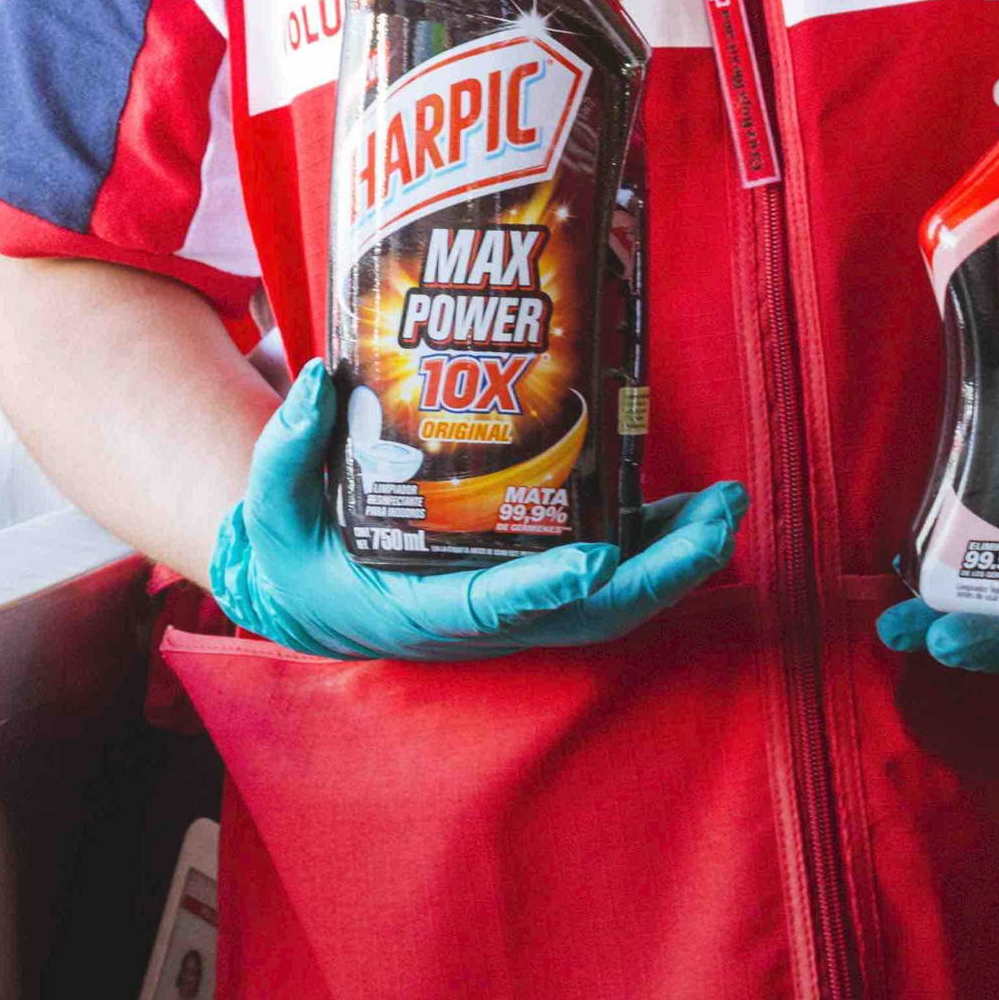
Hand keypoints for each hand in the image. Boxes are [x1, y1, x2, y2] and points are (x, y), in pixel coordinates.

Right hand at [207, 360, 746, 661]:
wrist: (308, 594)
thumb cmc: (293, 551)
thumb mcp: (271, 509)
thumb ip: (288, 448)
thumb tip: (321, 378)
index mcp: (418, 611)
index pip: (492, 607)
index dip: (547, 587)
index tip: (597, 560)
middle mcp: (481, 621)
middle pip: (588, 613)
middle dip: (660, 572)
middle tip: (718, 518)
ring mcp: (513, 608)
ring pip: (610, 600)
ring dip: (674, 558)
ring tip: (726, 505)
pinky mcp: (527, 584)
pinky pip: (603, 576)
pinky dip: (650, 548)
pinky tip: (690, 508)